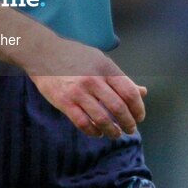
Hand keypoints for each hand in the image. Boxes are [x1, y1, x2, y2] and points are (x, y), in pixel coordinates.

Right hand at [27, 38, 146, 138]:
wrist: (44, 53)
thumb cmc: (75, 55)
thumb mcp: (101, 60)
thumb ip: (120, 78)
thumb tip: (143, 92)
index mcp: (106, 68)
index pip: (129, 92)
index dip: (138, 108)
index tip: (139, 117)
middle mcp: (94, 80)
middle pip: (118, 108)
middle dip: (128, 123)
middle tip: (130, 129)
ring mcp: (78, 92)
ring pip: (102, 119)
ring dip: (112, 131)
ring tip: (116, 133)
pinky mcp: (64, 102)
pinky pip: (83, 123)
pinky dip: (93, 131)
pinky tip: (97, 132)